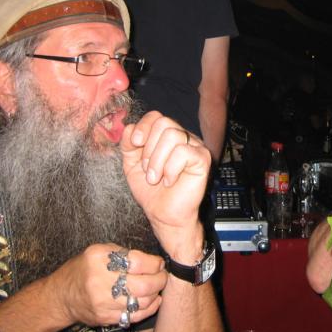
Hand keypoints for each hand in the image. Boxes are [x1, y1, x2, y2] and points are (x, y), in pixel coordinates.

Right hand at [52, 244, 165, 327]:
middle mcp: (101, 281)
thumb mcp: (99, 251)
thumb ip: (123, 253)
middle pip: (143, 285)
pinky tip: (153, 300)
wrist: (61, 296)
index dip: (154, 263)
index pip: (137, 262)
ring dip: (156, 294)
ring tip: (157, 286)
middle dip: (160, 279)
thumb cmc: (83, 269)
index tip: (159, 263)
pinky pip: (135, 315)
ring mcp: (103, 303)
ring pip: (142, 302)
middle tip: (163, 275)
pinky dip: (149, 308)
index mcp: (100, 259)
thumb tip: (151, 261)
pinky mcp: (106, 318)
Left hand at [120, 111, 210, 232]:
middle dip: (149, 148)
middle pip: (164, 122)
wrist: (163, 215)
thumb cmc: (151, 191)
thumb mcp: (132, 164)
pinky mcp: (203, 158)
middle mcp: (183, 137)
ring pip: (173, 135)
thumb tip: (130, 128)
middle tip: (148, 170)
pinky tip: (170, 181)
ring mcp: (195, 146)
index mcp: (166, 136)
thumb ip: (128, 145)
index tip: (135, 144)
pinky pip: (184, 152)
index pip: (156, 116)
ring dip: (158, 161)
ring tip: (156, 178)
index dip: (143, 127)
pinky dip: (171, 169)